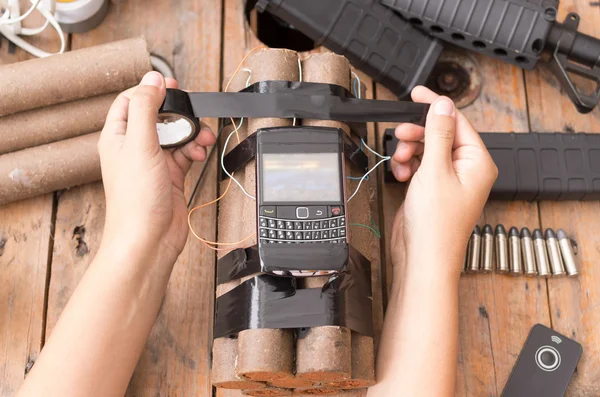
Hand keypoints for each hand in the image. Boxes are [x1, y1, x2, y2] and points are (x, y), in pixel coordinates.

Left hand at [98, 71, 215, 262]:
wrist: (149, 239)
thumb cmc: (136, 200)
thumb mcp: (140, 144)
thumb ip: (146, 108)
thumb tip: (152, 80)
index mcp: (117, 137)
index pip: (130, 101)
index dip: (150, 90)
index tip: (170, 86)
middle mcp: (134, 148)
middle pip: (158, 117)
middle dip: (179, 114)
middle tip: (192, 113)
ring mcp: (154, 162)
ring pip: (176, 135)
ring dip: (192, 133)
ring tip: (203, 138)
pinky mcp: (171, 176)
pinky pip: (186, 153)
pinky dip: (195, 150)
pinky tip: (200, 154)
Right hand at [389, 86, 496, 278]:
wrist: (422, 258)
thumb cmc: (436, 225)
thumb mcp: (435, 170)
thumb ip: (437, 134)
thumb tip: (442, 105)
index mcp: (477, 162)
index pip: (458, 122)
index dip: (435, 107)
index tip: (416, 94)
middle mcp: (465, 170)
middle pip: (440, 135)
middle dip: (417, 133)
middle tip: (400, 133)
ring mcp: (448, 180)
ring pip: (426, 150)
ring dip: (410, 150)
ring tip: (400, 160)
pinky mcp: (431, 190)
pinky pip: (419, 166)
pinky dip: (407, 166)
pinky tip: (401, 174)